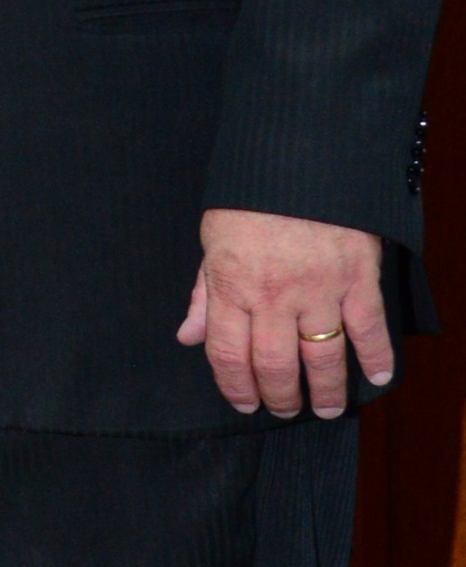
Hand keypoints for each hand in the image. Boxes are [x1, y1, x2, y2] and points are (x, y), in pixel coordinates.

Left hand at [178, 209, 390, 418]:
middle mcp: (273, 296)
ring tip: (325, 408)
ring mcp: (318, 289)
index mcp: (231, 286)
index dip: (235, 387)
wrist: (297, 156)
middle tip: (284, 410)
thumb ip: (205, 293)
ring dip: (324, 390)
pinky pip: (368, 327)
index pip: (227, 354)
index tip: (244, 404)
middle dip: (279, 397)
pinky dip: (376, 357)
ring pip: (321, 357)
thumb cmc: (250, 198)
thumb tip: (187, 337)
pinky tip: (378, 377)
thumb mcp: (213, 240)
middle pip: (273, 366)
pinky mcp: (356, 276)